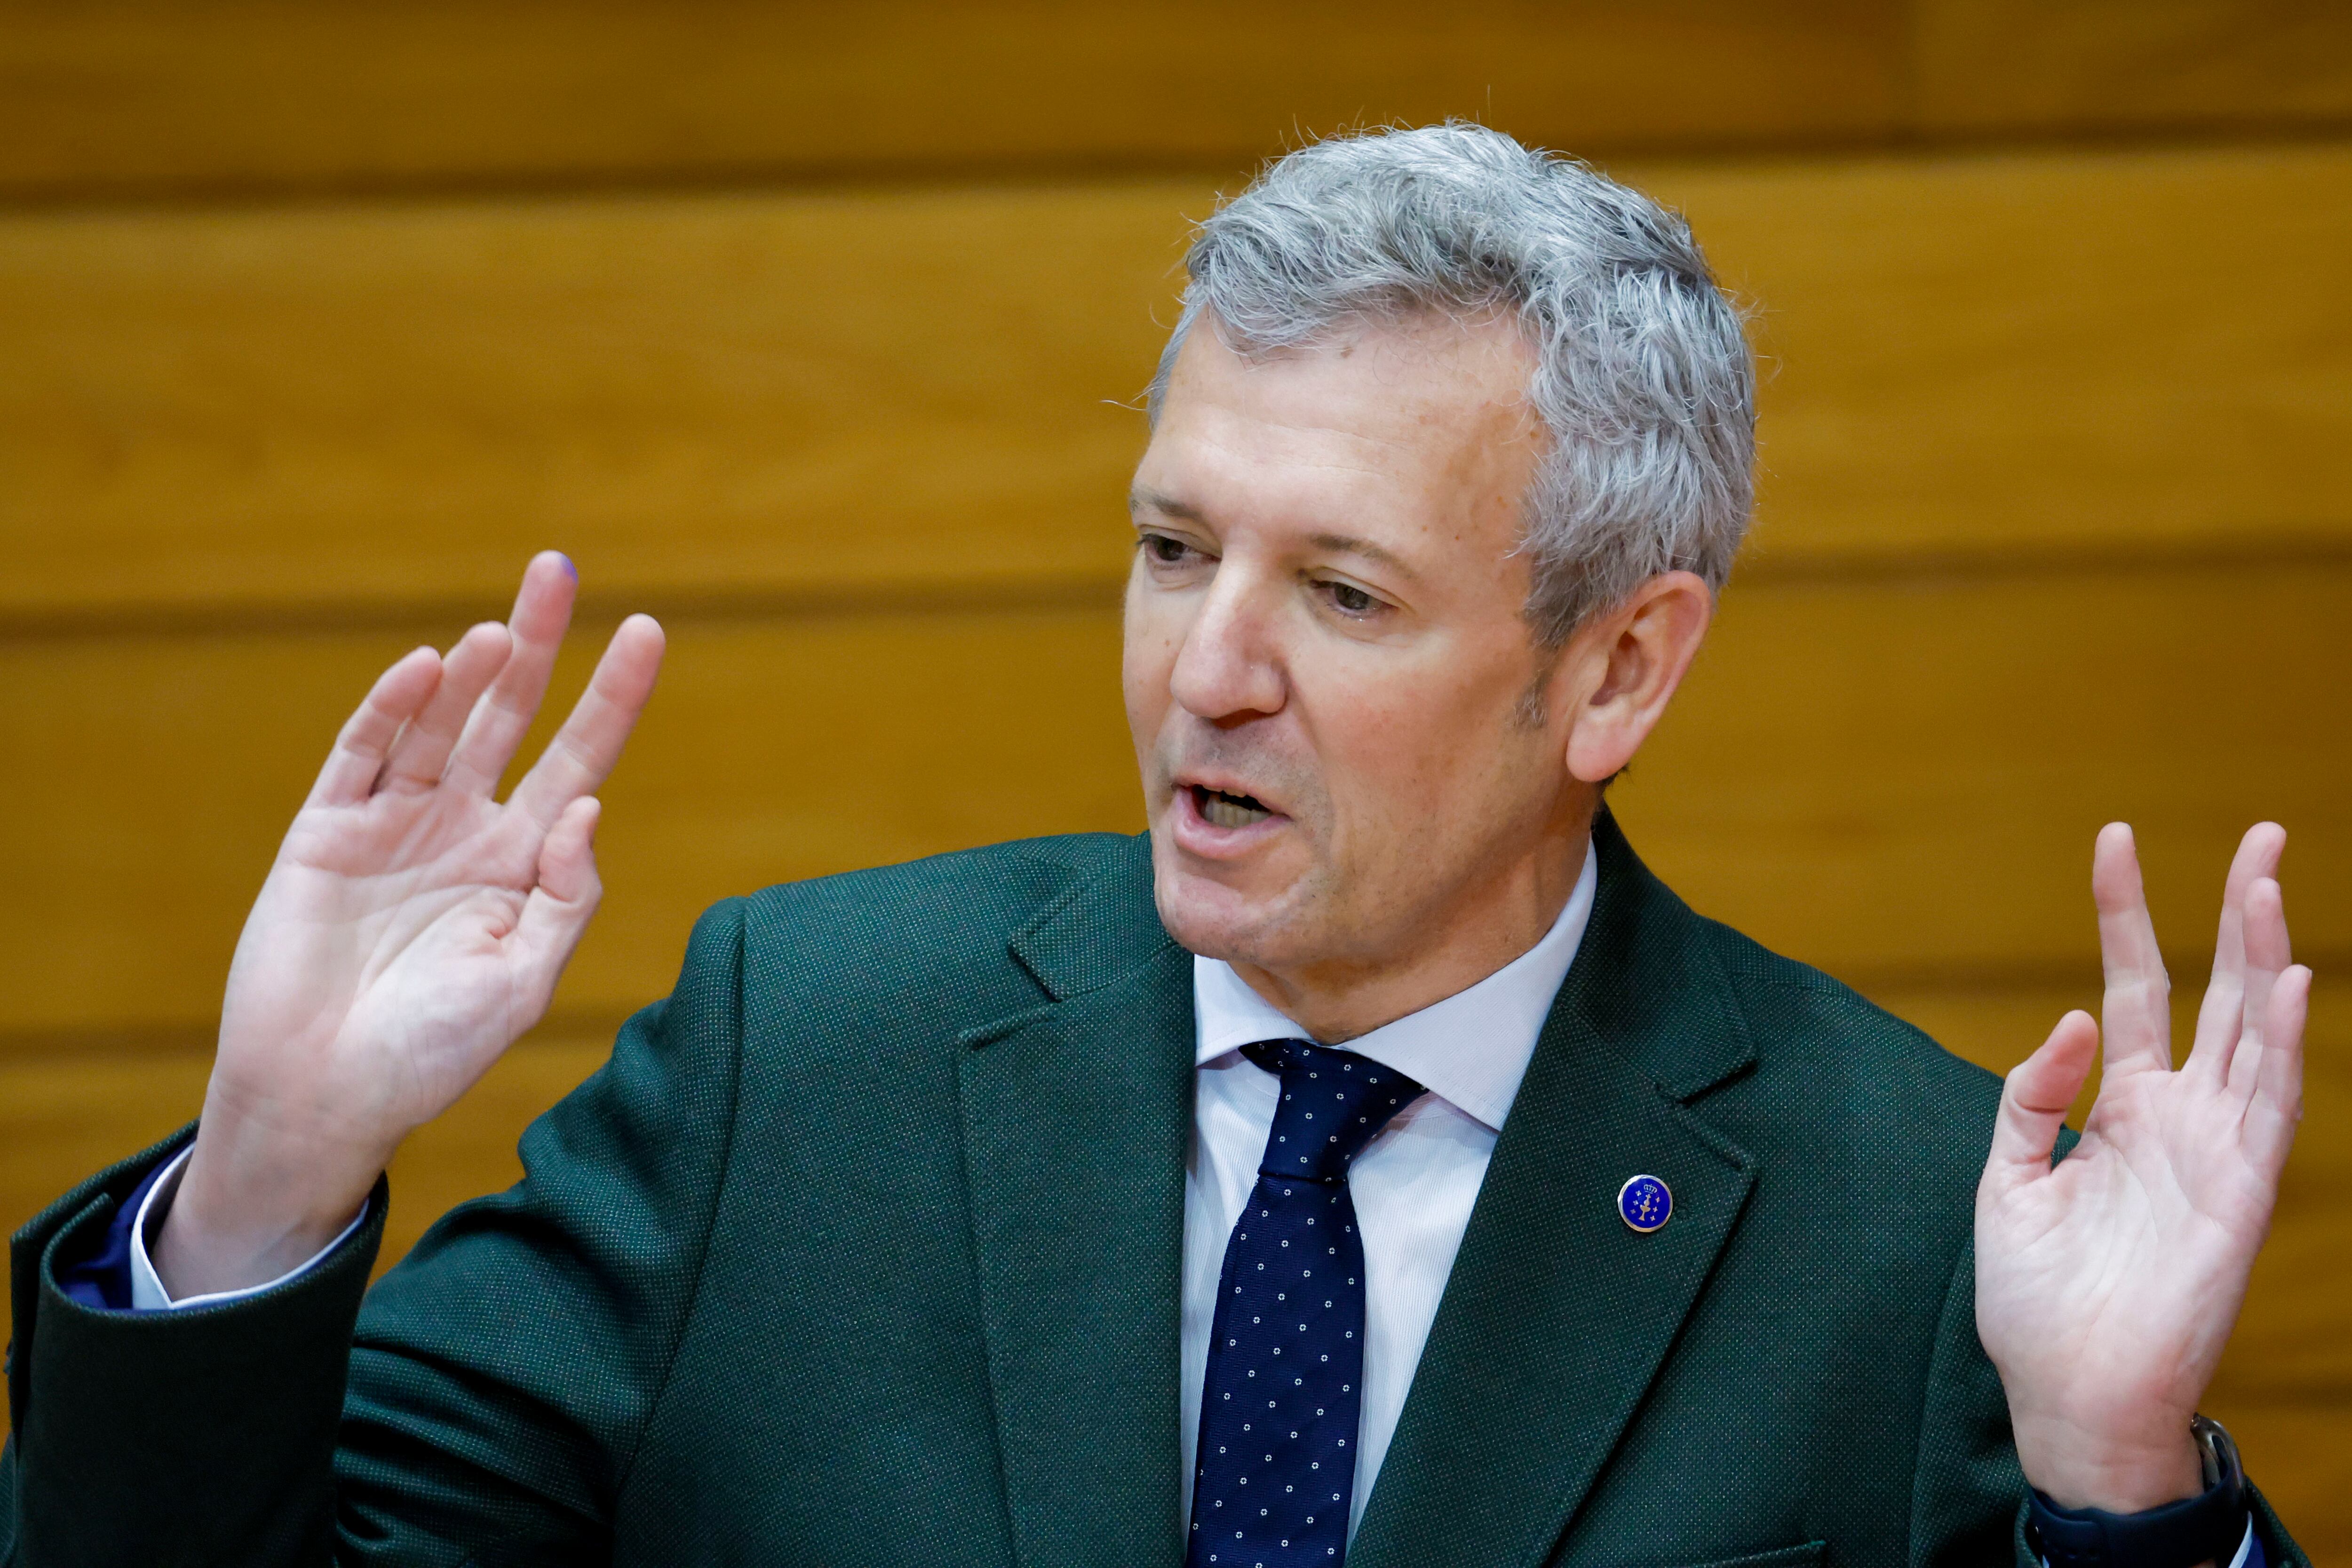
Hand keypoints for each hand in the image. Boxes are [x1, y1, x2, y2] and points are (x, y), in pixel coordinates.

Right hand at [155, 554, 664, 1296]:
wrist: (326, 1097)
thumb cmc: (431, 1052)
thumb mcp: (524, 982)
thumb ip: (565, 897)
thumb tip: (590, 808)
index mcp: (521, 861)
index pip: (581, 760)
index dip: (613, 697)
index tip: (647, 631)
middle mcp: (463, 828)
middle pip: (510, 715)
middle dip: (537, 644)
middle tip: (558, 569)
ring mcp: (393, 824)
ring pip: (440, 723)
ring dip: (471, 673)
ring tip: (505, 628)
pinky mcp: (326, 832)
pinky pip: (363, 754)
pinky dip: (392, 710)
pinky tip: (427, 670)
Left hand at [1976, 823, 2309, 1512]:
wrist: (2068, 1392)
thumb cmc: (2037, 1299)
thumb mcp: (2006, 1180)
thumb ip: (2030, 1098)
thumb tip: (2070, 1021)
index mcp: (2121, 1109)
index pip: (2134, 988)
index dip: (2126, 915)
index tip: (2115, 840)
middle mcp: (2179, 1117)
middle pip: (2218, 993)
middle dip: (2236, 913)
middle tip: (2262, 833)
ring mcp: (2218, 1151)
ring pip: (2257, 1032)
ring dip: (2266, 957)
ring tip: (2267, 879)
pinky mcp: (2243, 1193)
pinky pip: (2272, 1106)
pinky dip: (2285, 1044)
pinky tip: (2292, 983)